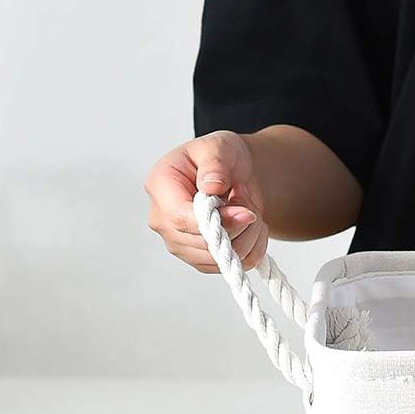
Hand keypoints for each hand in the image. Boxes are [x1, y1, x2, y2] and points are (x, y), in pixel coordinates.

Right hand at [144, 129, 268, 272]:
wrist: (235, 174)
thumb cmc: (222, 157)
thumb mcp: (220, 147)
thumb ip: (215, 164)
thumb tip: (211, 186)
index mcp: (161, 187)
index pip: (181, 219)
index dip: (217, 222)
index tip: (246, 213)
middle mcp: (163, 220)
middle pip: (202, 244)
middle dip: (238, 227)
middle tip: (247, 201)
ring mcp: (180, 243)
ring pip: (219, 260)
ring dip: (248, 237)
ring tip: (250, 210)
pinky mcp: (200, 258)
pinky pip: (232, 266)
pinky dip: (253, 249)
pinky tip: (253, 227)